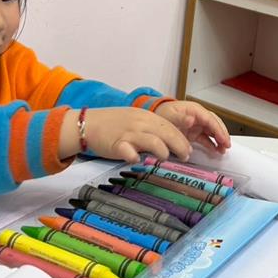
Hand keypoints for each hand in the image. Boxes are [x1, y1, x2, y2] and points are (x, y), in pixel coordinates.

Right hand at [59, 107, 192, 162]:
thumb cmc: (113, 124)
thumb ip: (151, 129)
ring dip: (162, 150)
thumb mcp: (136, 121)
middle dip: (180, 145)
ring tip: (165, 158)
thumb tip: (170, 142)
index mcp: (146, 117)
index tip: (189, 150)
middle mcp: (140, 123)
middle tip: (186, 156)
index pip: (170, 127)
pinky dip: (134, 156)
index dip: (182, 139)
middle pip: (166, 132)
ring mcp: (128, 133)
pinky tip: (136, 160)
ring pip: (152, 140)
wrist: (88, 123)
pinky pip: (128, 150)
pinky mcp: (116, 143)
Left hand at [155, 100, 230, 152]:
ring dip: (219, 140)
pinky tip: (215, 150)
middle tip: (227, 145)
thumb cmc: (162, 114)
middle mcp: (198, 116)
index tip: (223, 139)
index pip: (210, 119)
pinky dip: (211, 144)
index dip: (218, 129)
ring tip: (223, 150)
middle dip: (222, 135)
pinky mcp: (193, 132)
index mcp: (194, 110)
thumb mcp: (169, 116)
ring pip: (212, 131)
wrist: (154, 118)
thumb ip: (180, 119)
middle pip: (215, 124)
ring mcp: (196, 125)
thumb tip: (191, 120)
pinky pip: (206, 138)